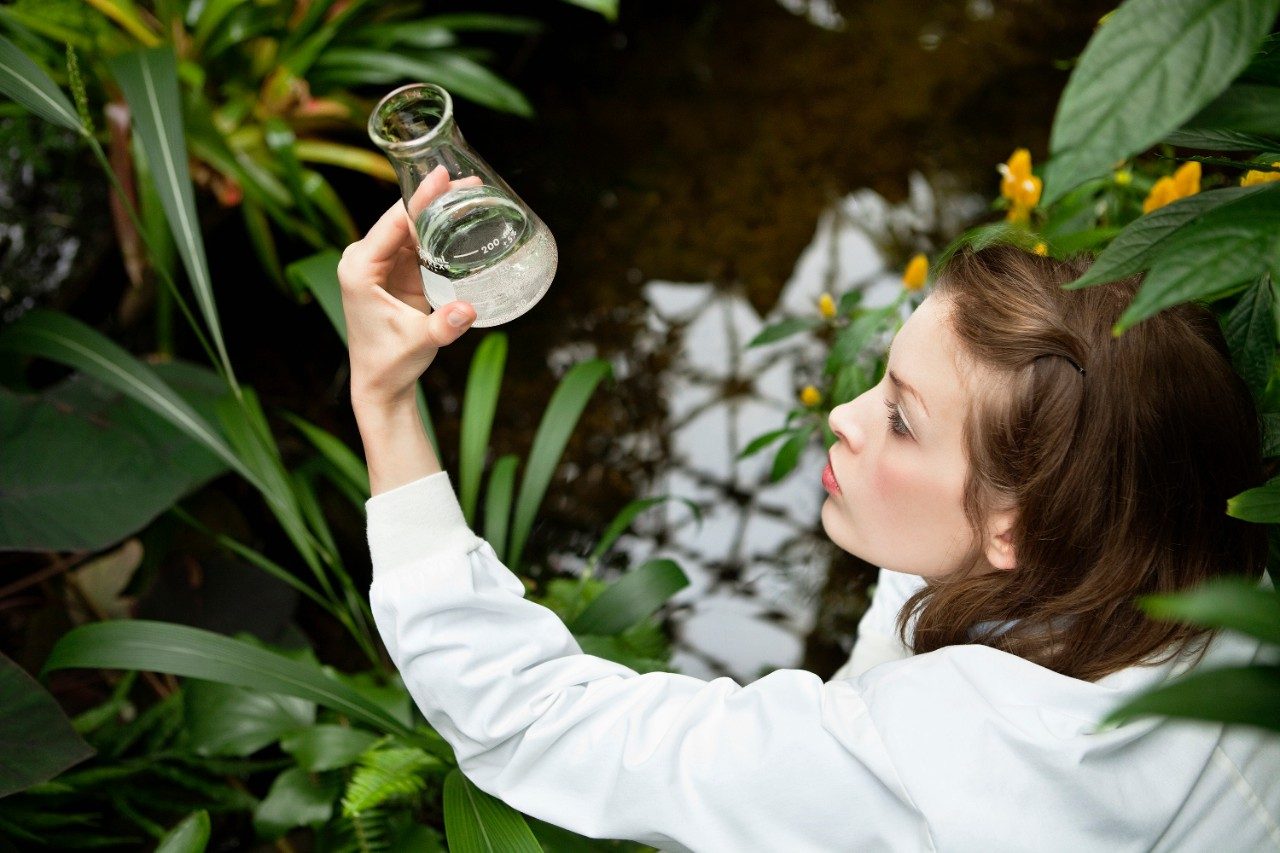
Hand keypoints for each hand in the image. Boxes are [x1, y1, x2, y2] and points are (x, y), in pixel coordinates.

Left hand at [338, 165, 482, 408]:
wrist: (381, 383)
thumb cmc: (389, 362)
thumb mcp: (418, 342)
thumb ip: (443, 326)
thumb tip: (468, 310)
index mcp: (359, 268)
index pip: (393, 223)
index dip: (420, 198)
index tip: (442, 177)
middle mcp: (365, 260)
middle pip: (403, 219)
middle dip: (435, 198)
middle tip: (467, 181)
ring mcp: (380, 264)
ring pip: (412, 228)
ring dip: (439, 212)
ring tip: (471, 194)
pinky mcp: (396, 273)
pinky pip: (418, 244)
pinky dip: (439, 232)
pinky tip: (461, 219)